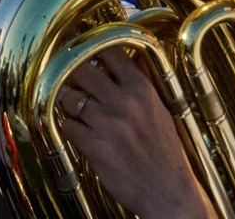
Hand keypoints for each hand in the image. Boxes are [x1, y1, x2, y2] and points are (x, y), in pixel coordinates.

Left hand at [57, 51, 212, 218]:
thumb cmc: (164, 151)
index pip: (108, 51)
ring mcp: (108, 124)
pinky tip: (77, 131)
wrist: (168, 191)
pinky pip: (66, 125)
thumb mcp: (161, 109)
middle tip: (68, 79)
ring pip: (68, 97)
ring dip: (66, 102)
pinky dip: (67, 127)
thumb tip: (137, 55)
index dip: (88, 44)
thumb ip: (144, 81)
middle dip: (69, 73)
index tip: (77, 44)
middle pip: (80, 69)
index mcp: (141, 89)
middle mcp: (124, 102)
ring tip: (73, 108)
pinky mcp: (95, 146)